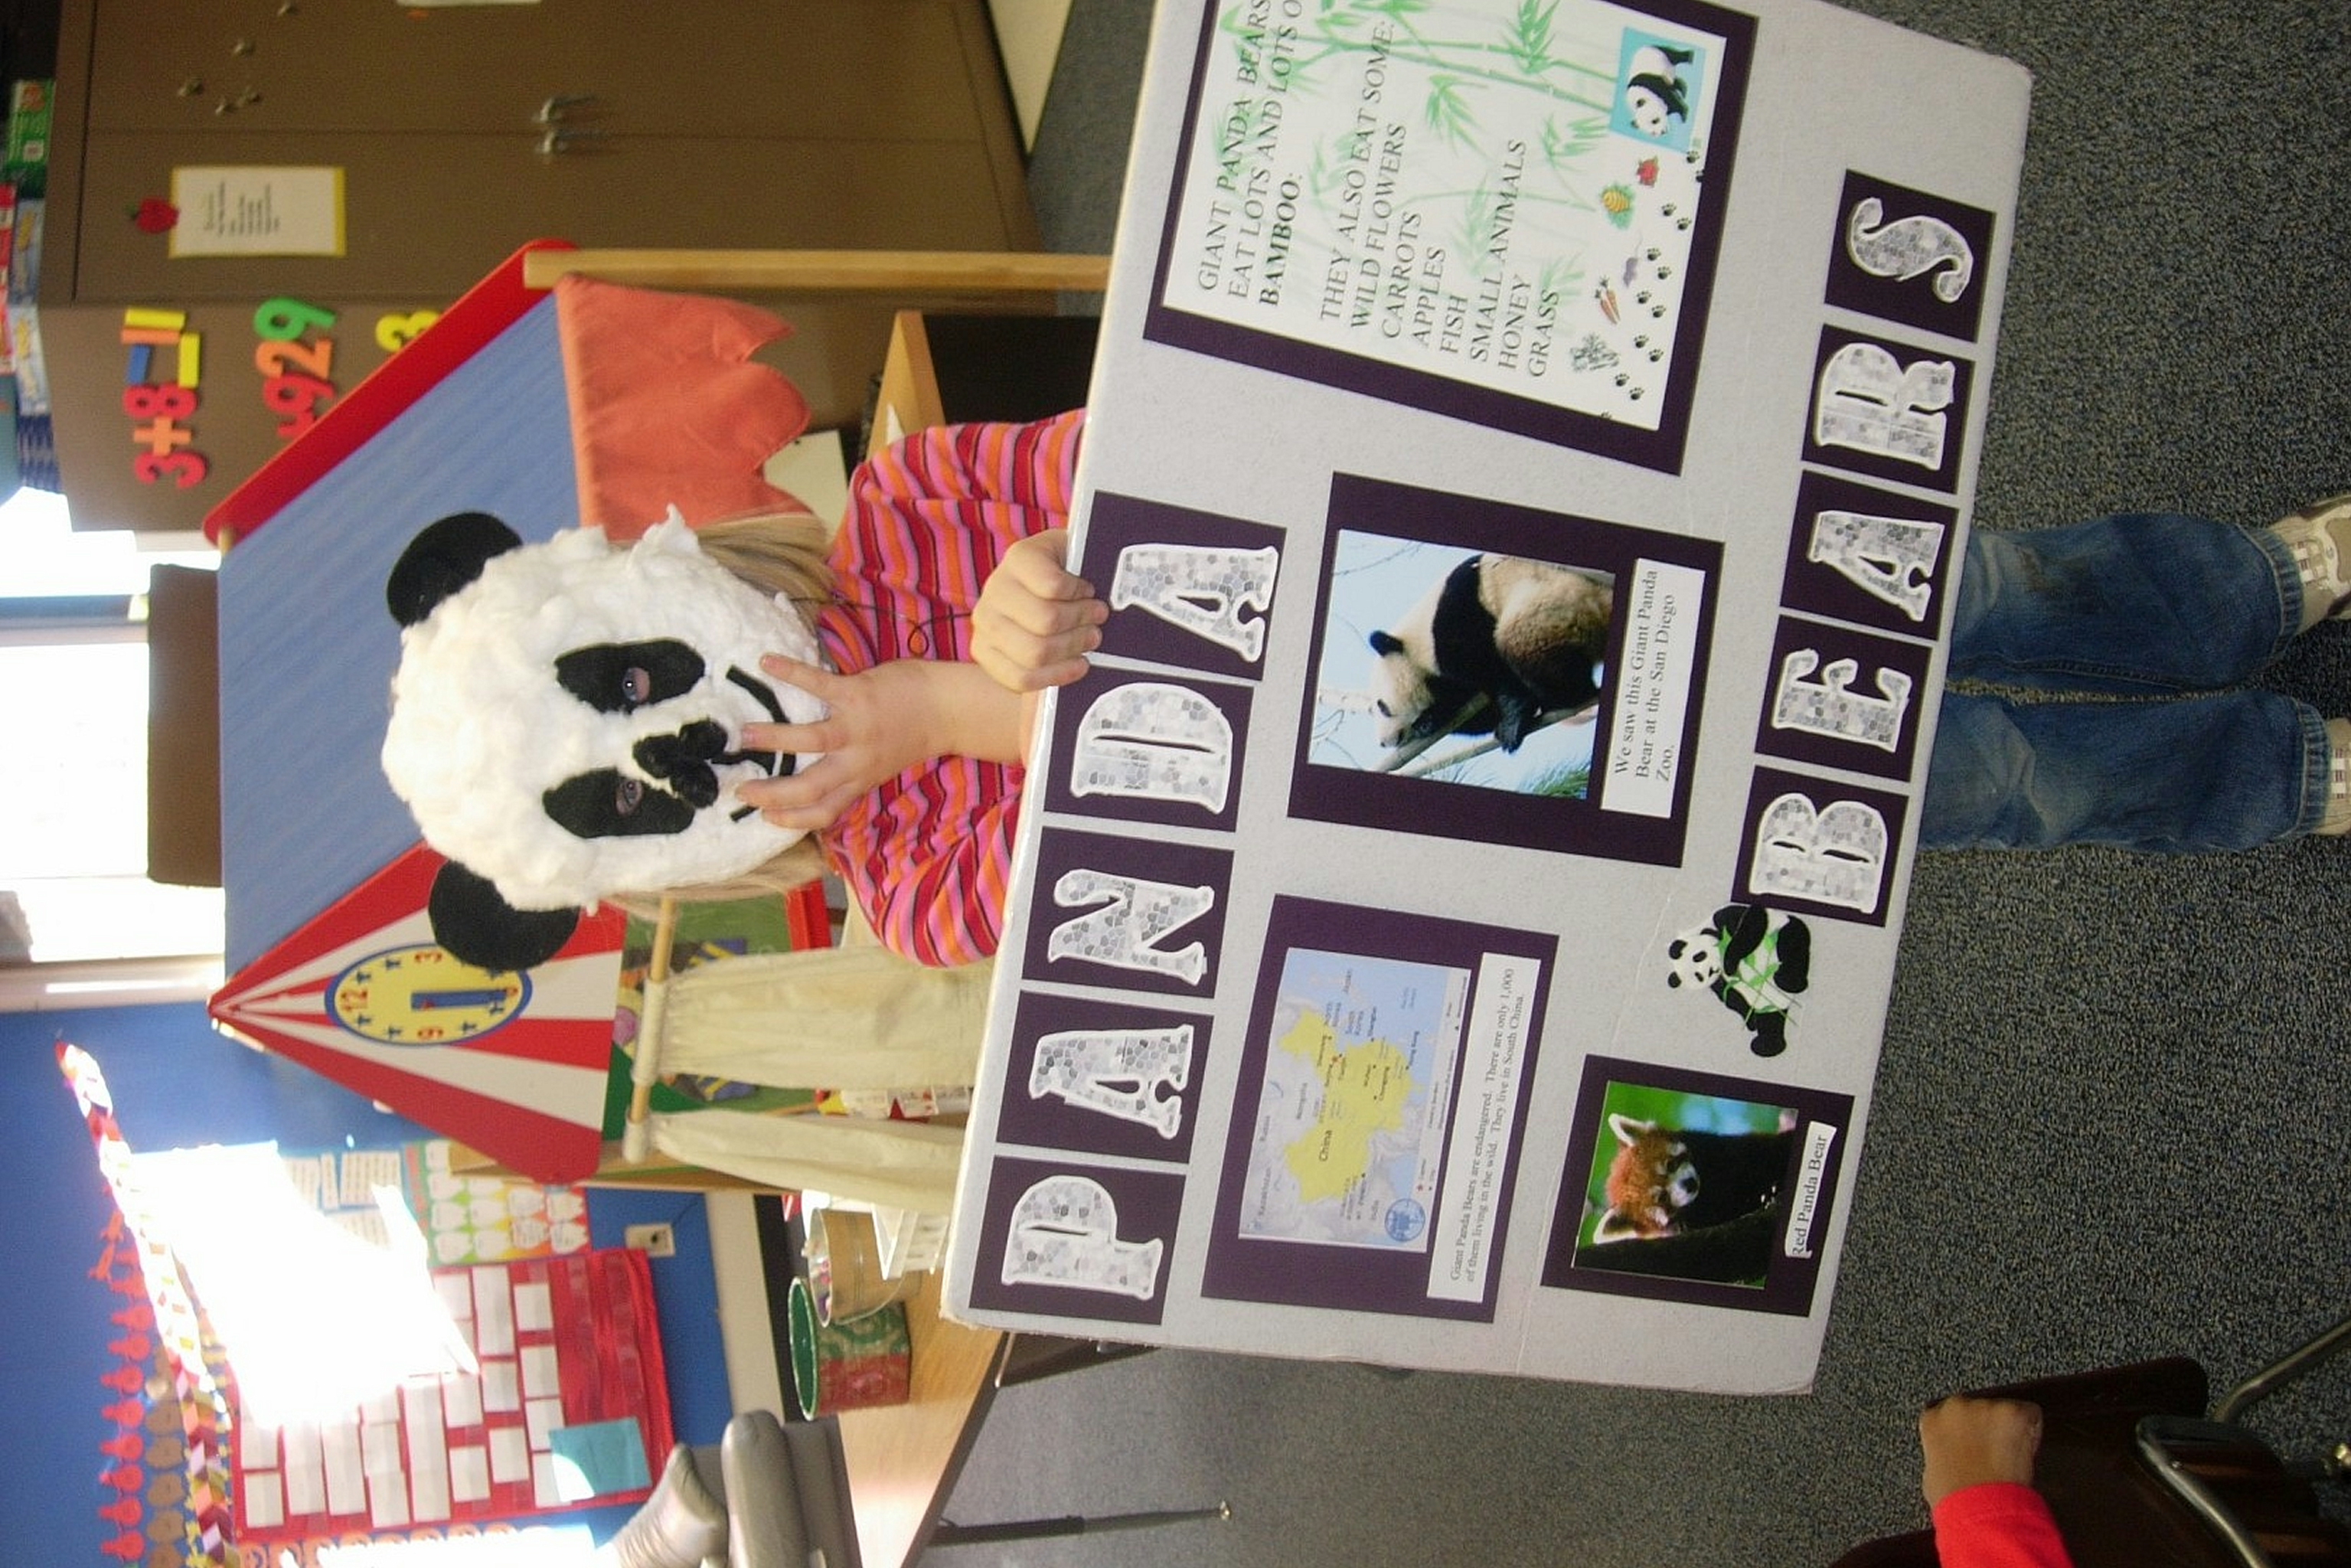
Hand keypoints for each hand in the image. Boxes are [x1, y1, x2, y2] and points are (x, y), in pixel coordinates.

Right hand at [732, 655, 947, 832]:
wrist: (948, 707)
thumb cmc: (911, 734)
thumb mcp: (880, 765)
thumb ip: (851, 775)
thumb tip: (816, 782)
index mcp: (860, 780)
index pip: (825, 811)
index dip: (793, 820)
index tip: (763, 818)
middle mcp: (857, 761)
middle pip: (811, 786)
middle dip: (773, 792)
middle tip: (740, 789)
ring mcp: (857, 727)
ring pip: (811, 740)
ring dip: (775, 738)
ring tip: (744, 734)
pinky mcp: (858, 694)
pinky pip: (819, 685)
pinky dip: (791, 673)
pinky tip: (766, 663)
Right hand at [973, 529, 1106, 692]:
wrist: (1028, 590)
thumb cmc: (1062, 572)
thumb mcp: (1075, 552)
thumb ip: (1091, 561)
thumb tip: (1112, 585)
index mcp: (1020, 558)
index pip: (1052, 584)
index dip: (1078, 593)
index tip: (1091, 592)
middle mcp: (996, 589)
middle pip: (1046, 621)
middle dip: (1080, 625)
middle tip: (1097, 622)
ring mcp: (986, 622)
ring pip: (1034, 652)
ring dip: (1070, 650)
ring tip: (1089, 642)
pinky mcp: (983, 651)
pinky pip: (1020, 677)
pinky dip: (1055, 676)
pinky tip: (1076, 665)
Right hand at [1919, 1395, 2042, 1506]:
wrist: (1980, 1509)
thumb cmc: (1957, 1499)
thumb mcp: (1934, 1474)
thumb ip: (1942, 1454)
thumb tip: (1954, 1457)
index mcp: (1932, 1420)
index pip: (1948, 1414)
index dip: (1965, 1431)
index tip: (1973, 1444)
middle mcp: (1955, 1407)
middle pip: (1977, 1407)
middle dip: (1986, 1426)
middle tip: (1994, 1452)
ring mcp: (1984, 1408)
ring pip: (2004, 1409)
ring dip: (2008, 1429)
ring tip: (2010, 1457)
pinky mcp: (2012, 1412)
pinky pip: (2030, 1414)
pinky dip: (2032, 1431)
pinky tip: (2025, 1452)